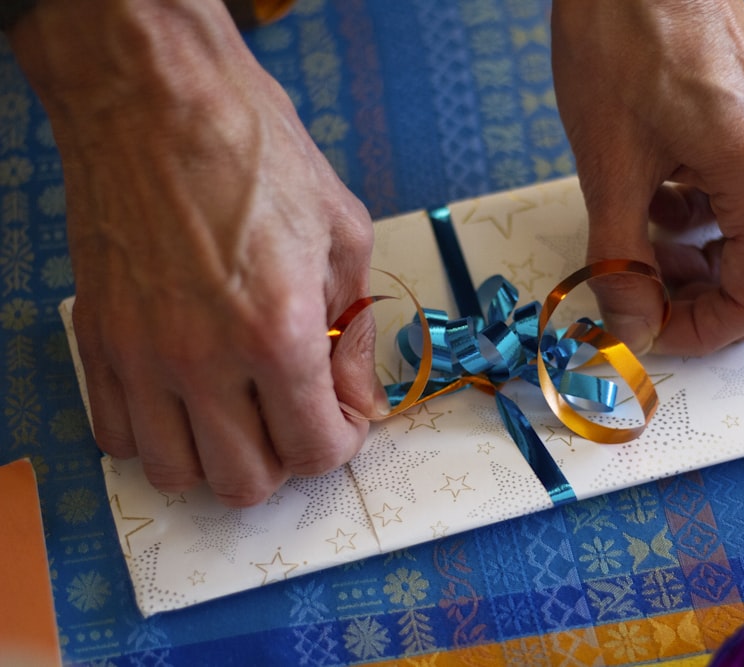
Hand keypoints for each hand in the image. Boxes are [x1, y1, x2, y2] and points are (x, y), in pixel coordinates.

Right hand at [10, 0, 382, 505]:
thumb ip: (353, 335)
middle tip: (296, 417)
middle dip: (285, 460)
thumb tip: (360, 399)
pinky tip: (186, 398)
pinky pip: (117, 436)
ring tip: (241, 413)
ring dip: (218, 458)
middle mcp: (202, 359)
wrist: (159, 101)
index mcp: (276, 333)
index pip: (313, 450)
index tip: (343, 420)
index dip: (340, 444)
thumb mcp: (343, 237)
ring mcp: (140, 355)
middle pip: (243, 483)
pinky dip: (158, 437)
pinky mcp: (98, 340)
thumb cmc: (259, 155)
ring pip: (175, 473)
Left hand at [551, 0, 743, 355]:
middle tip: (673, 304)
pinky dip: (718, 220)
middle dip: (739, 307)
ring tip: (653, 251)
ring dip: (726, 264)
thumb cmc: (620, 40)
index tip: (651, 329)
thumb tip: (633, 326)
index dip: (703, 331)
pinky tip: (660, 202)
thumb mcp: (608, 165)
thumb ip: (621, 259)